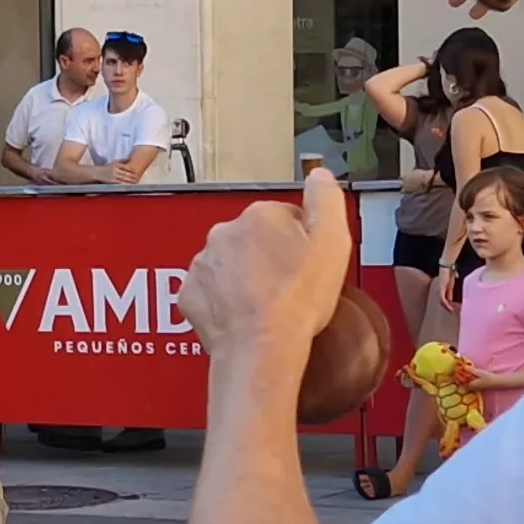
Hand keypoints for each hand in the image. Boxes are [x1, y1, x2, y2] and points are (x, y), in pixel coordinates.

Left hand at [183, 166, 356, 376]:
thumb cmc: (297, 300)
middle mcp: (225, 232)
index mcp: (261, 215)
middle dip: (270, 257)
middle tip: (289, 287)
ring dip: (245, 278)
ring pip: (230, 264)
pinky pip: (210, 292)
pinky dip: (224, 301)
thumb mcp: (333, 242)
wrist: (262, 347)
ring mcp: (203, 264)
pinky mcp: (191, 294)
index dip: (302, 242)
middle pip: (254, 239)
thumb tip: (319, 176)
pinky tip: (244, 316)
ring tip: (267, 305)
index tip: (308, 263)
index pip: (285, 217)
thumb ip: (327, 199)